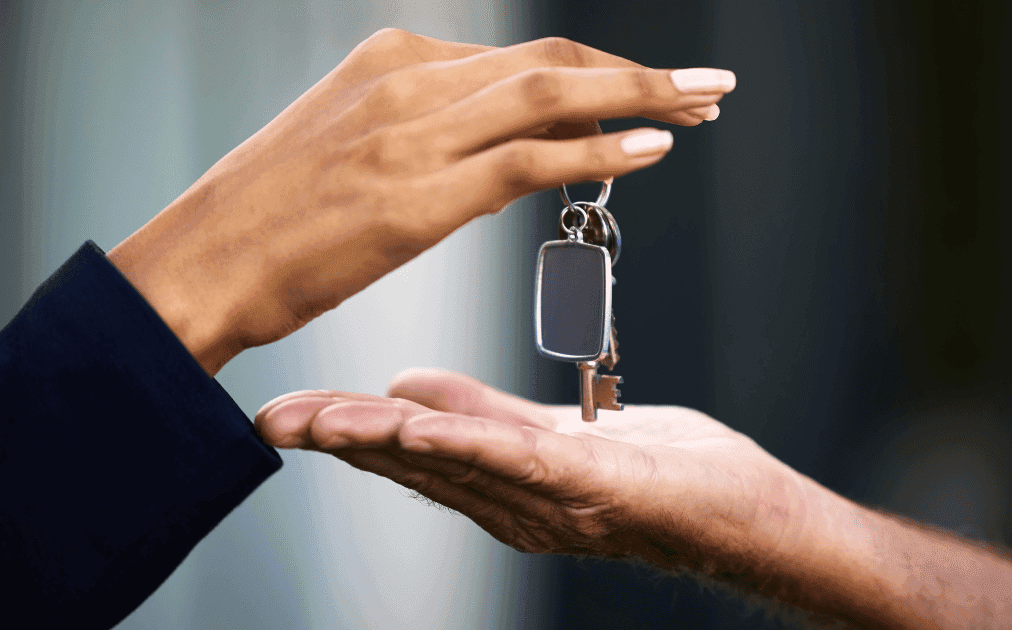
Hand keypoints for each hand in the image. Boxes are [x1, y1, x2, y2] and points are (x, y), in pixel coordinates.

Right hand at [107, 30, 734, 374]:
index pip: (521, 57)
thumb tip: (505, 153)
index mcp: (392, 61)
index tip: (648, 89)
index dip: (598, 71)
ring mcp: (412, 134)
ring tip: (703, 106)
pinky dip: (596, 148)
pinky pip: (527, 158)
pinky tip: (652, 147)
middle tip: (706, 86)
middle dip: (639, 72)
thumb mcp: (349, 146)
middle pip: (552, 60)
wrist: (196, 265)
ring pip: (551, 94)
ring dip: (640, 96)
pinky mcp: (415, 196)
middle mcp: (408, 81)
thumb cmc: (266, 218)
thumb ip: (427, 134)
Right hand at [255, 368, 807, 575]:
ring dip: (383, 444)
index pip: (407, 453)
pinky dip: (465, 443)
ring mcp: (550, 500)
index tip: (283, 412)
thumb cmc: (651, 470)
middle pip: (415, 466)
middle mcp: (511, 502)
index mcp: (495, 483)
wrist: (737, 507)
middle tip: (273, 421)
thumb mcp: (547, 433)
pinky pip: (520, 462)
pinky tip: (417, 428)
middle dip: (340, 441)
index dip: (343, 431)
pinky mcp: (593, 488)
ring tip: (323, 424)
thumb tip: (404, 389)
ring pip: (453, 464)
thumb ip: (476, 413)